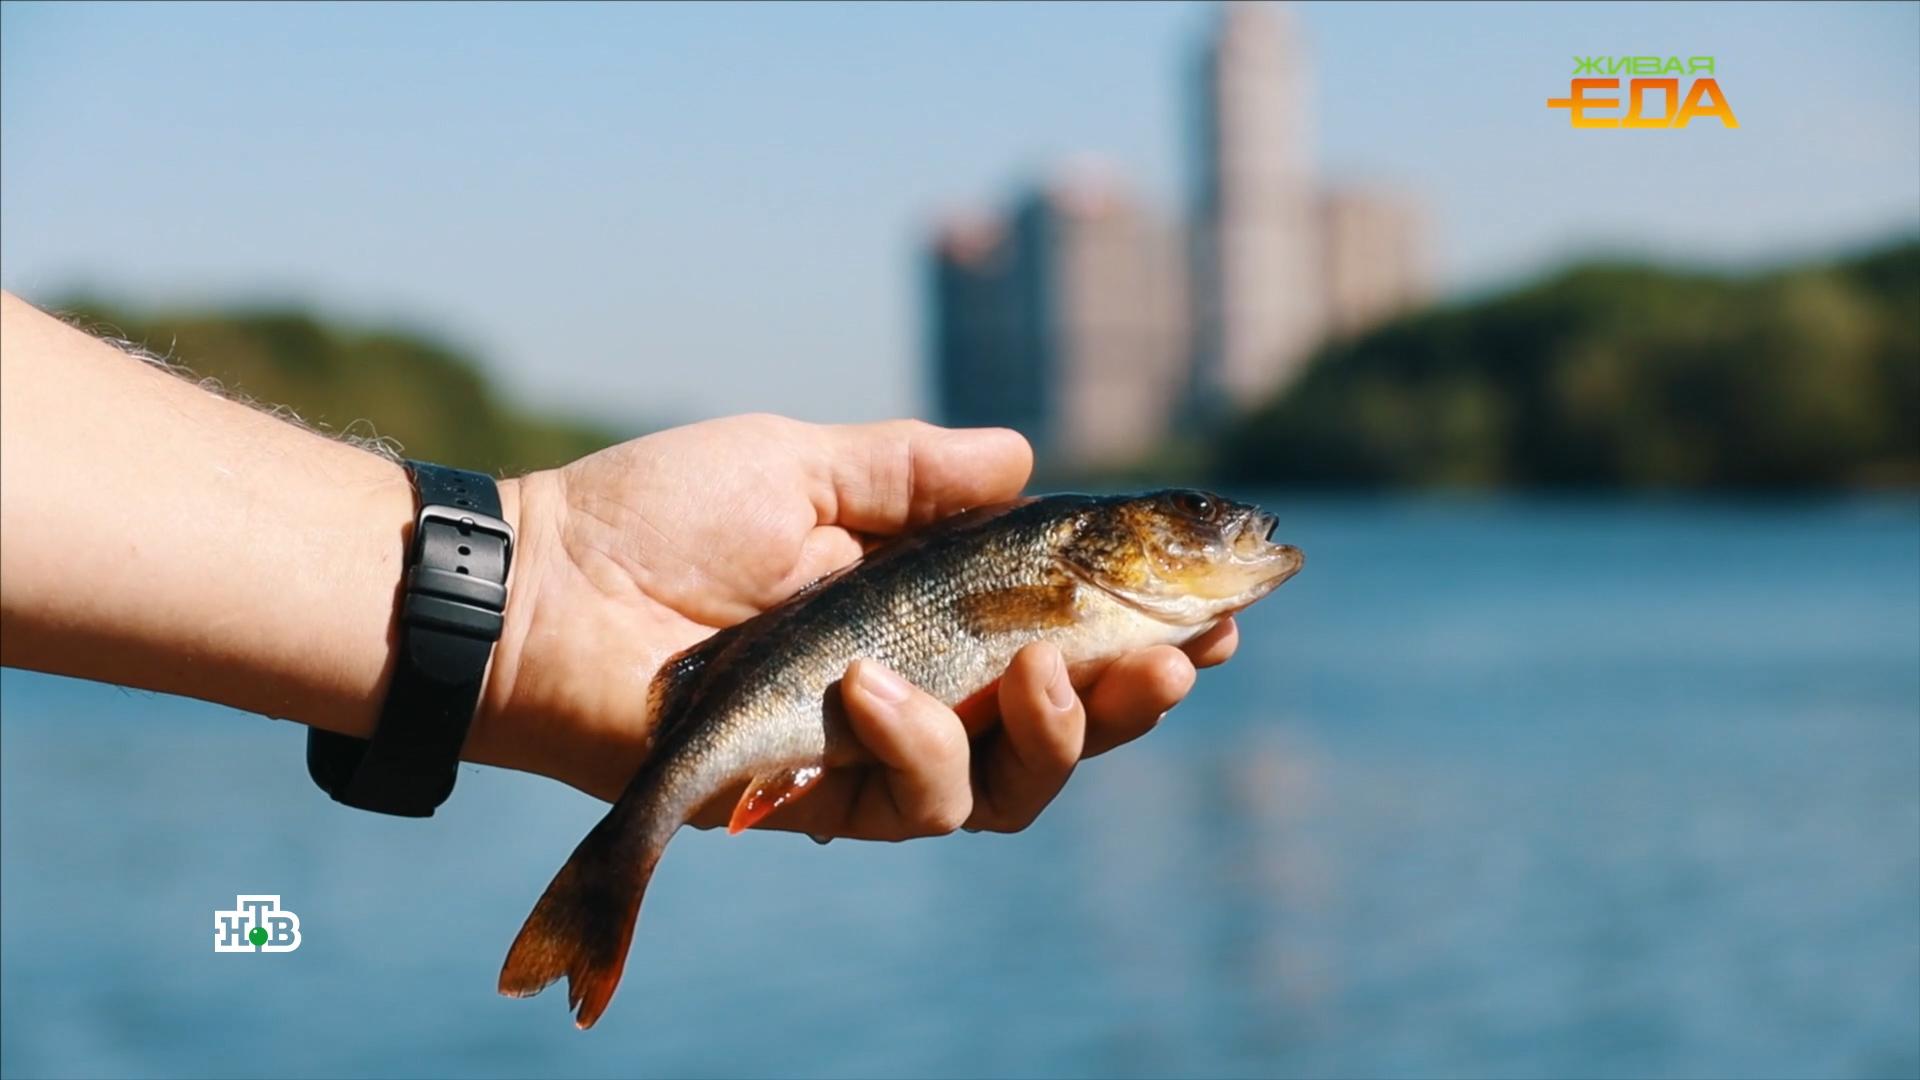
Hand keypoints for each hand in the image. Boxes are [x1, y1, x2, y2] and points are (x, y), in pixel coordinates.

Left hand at [469, 414, 1237, 838]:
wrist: (541, 591)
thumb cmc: (659, 516)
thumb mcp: (804, 463)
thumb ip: (918, 470)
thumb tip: (1026, 455)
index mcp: (925, 607)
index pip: (1066, 628)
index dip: (1147, 629)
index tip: (1219, 609)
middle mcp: (919, 688)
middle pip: (1068, 726)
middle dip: (1137, 701)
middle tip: (1178, 663)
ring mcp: (875, 752)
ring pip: (1014, 787)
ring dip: (1052, 734)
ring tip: (1040, 669)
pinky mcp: (823, 801)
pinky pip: (915, 804)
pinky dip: (914, 748)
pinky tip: (875, 691)